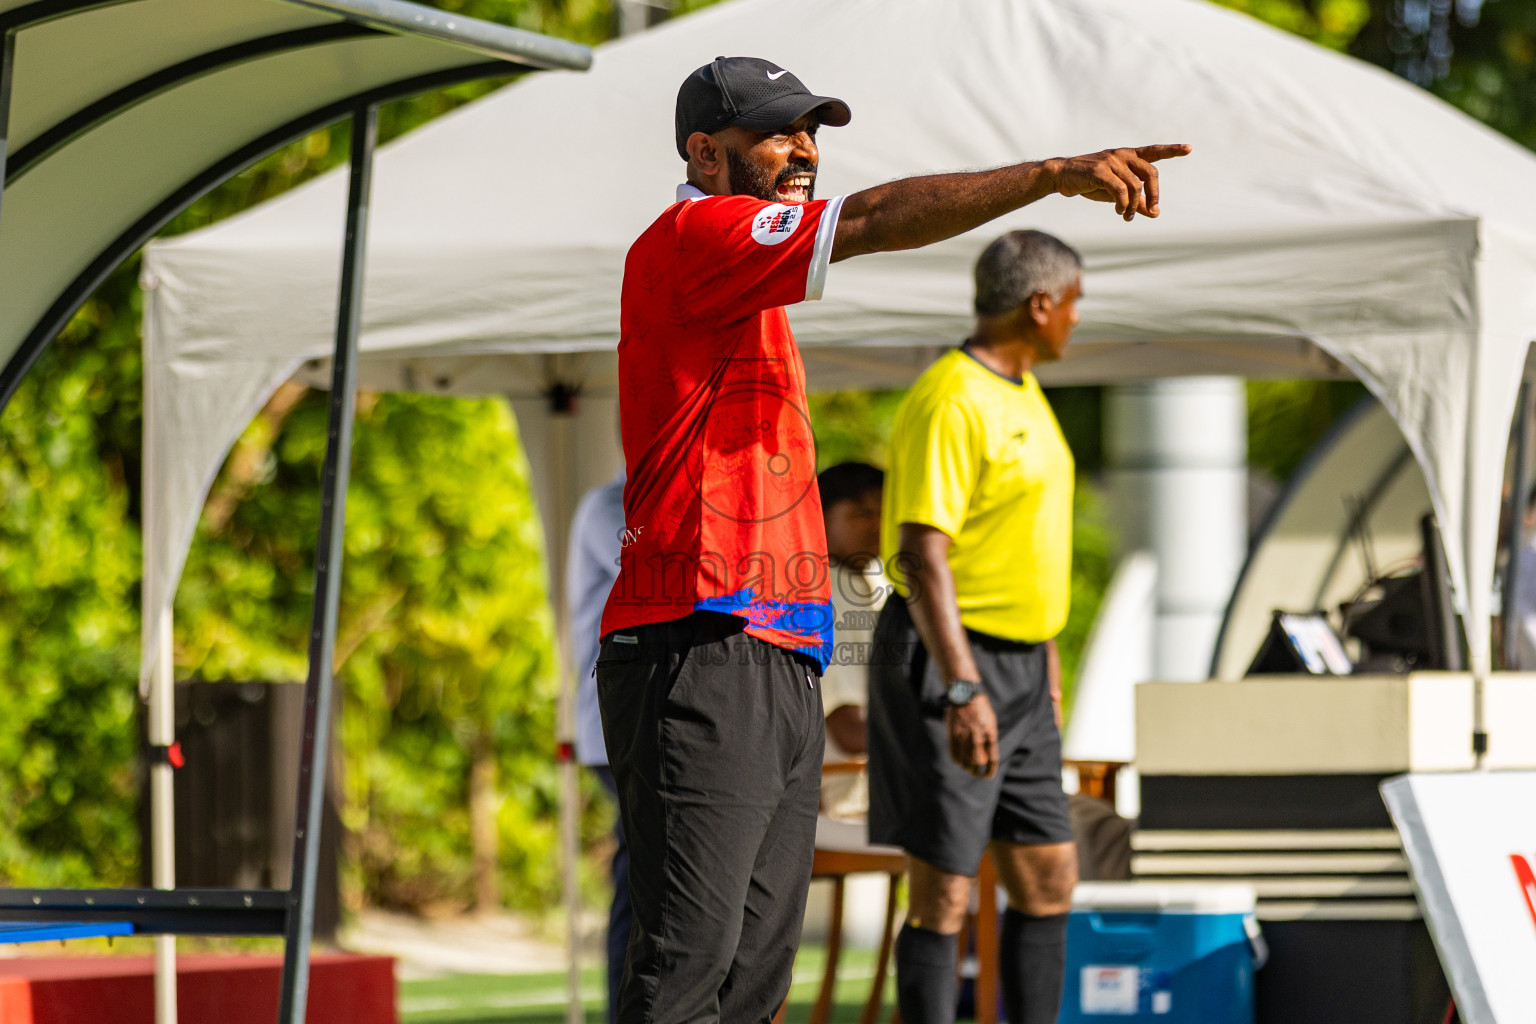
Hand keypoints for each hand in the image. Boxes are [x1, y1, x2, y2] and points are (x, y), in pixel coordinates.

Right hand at [946, 694, 998, 778]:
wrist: (965, 695)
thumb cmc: (981, 709)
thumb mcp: (990, 722)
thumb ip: (988, 738)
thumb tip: (986, 755)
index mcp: (990, 733)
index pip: (992, 758)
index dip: (990, 770)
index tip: (988, 776)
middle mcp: (977, 735)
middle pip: (977, 762)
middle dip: (976, 771)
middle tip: (976, 774)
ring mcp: (964, 735)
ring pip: (965, 759)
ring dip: (966, 767)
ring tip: (967, 769)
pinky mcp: (953, 733)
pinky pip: (954, 752)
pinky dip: (956, 760)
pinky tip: (958, 762)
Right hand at [1046, 144, 1192, 221]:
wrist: (1062, 176)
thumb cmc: (1090, 182)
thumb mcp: (1115, 191)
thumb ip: (1136, 200)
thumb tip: (1154, 213)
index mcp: (1128, 156)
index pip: (1154, 151)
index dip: (1172, 150)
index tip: (1189, 148)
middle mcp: (1123, 155)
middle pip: (1151, 174)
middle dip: (1154, 195)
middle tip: (1151, 211)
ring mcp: (1111, 162)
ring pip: (1135, 187)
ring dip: (1134, 206)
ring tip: (1127, 216)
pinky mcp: (1100, 171)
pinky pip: (1120, 190)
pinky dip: (1123, 204)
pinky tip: (1120, 211)